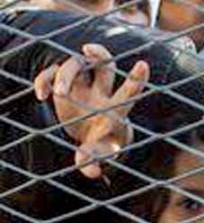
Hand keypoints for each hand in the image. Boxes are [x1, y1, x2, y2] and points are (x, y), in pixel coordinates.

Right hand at [34, 44, 149, 179]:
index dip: (137, 79)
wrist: (89, 138)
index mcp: (116, 107)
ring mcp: (83, 86)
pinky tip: (41, 95)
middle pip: (106, 65)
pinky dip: (45, 79)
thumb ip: (94, 161)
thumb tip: (93, 173)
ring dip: (65, 73)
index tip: (143, 64)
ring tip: (56, 93)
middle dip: (100, 54)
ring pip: (77, 64)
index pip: (130, 91)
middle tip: (87, 50)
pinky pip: (53, 72)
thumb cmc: (99, 145)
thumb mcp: (96, 153)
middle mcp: (102, 92)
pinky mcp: (65, 85)